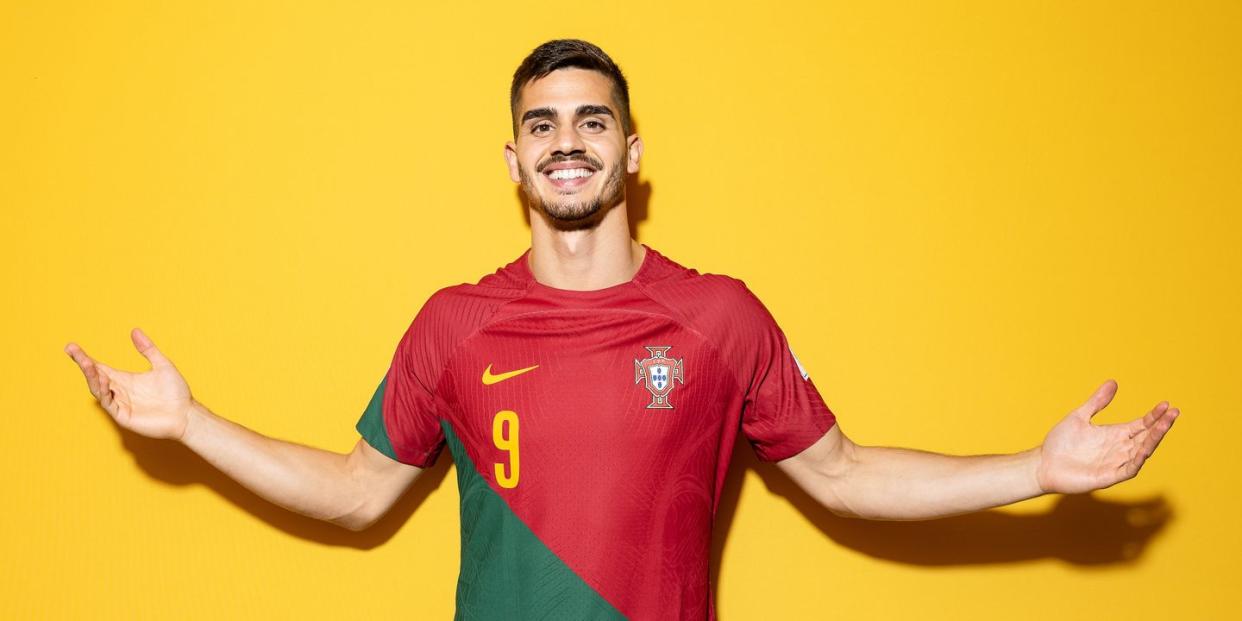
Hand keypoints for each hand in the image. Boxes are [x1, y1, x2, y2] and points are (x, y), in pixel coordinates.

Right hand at [65, 328, 194, 440]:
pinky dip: (104, 392)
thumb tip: (134, 330)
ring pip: (98, 390)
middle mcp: (119, 391)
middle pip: (95, 376)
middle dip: (84, 364)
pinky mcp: (124, 416)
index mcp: (124, 379)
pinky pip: (109, 403)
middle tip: (72, 350)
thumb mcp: (162, 365)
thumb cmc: (176, 392)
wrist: (187, 414)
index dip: (85, 358)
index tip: (71, 347)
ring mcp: (120, 404)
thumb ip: (148, 349)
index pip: (99, 367)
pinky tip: (103, 380)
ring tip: (87, 363)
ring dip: (91, 376)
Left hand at [1036, 380, 1178, 494]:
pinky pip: (1128, 469)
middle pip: (1146, 437)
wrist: (1043, 464)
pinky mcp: (1108, 476)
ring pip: (1141, 452)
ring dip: (1154, 440)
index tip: (1166, 405)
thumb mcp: (1079, 416)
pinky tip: (1145, 450)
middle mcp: (1119, 448)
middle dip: (1160, 426)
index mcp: (1115, 434)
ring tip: (1165, 425)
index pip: (1141, 425)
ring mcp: (1115, 463)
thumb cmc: (1060, 443)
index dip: (1154, 416)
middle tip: (1173, 412)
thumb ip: (1097, 402)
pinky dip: (1137, 460)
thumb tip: (1113, 382)